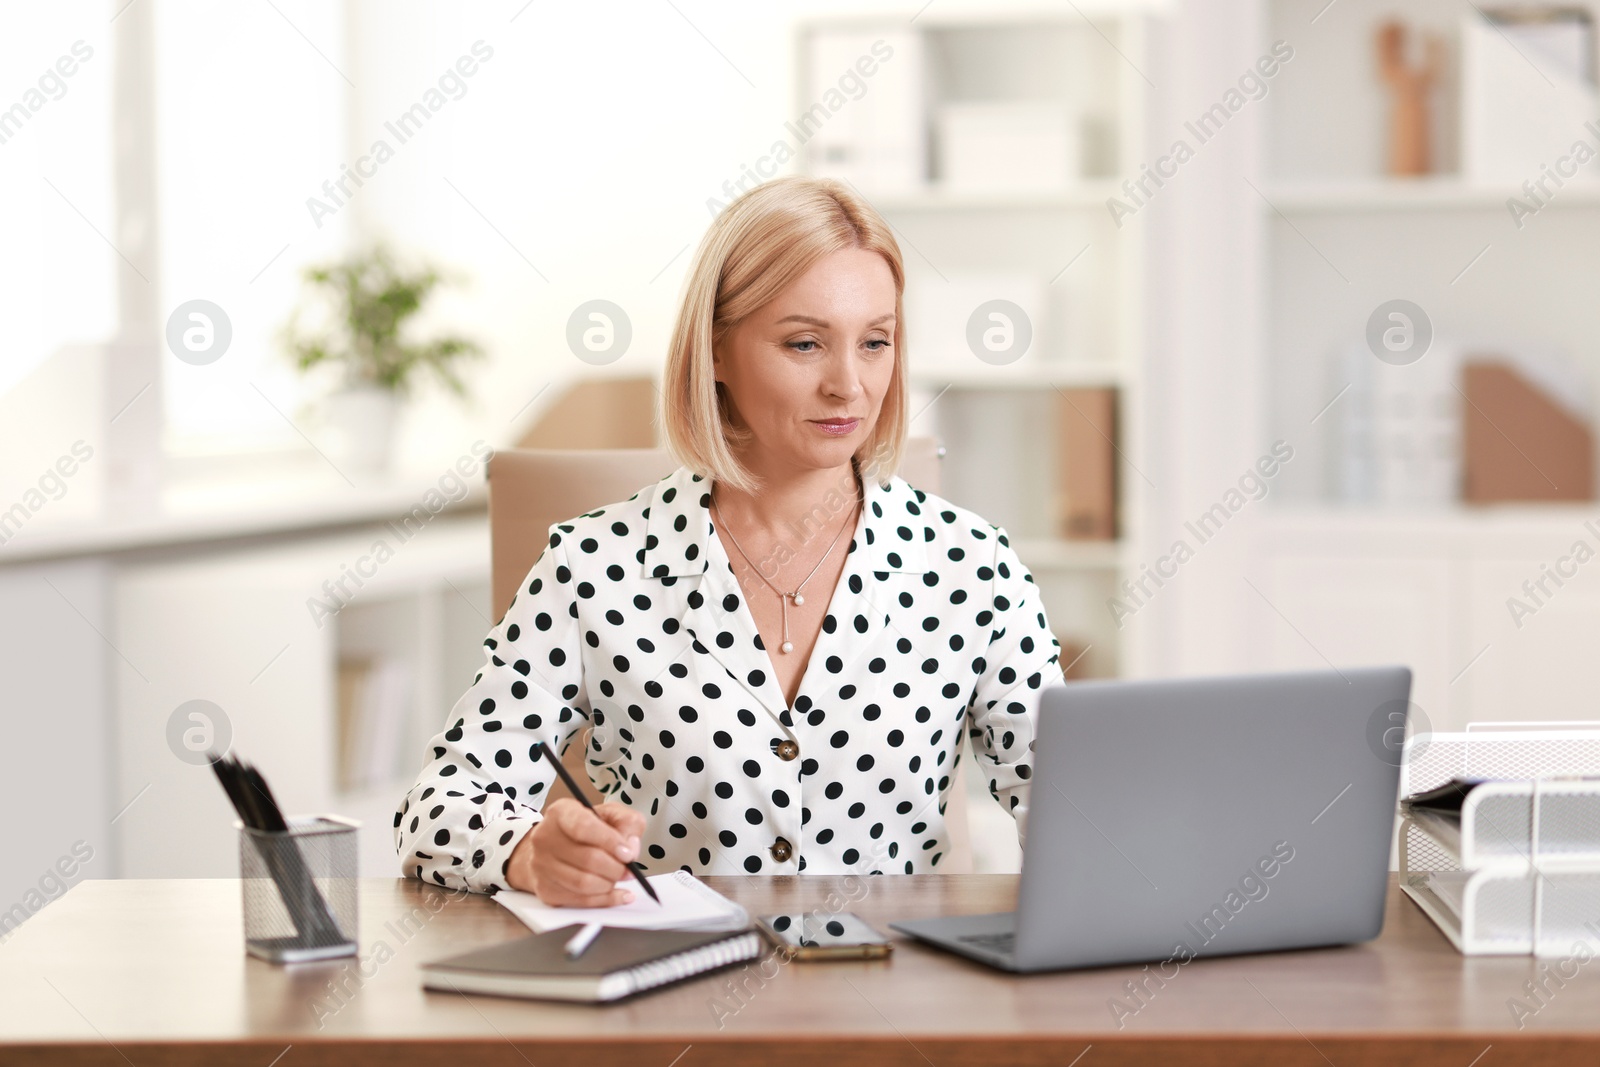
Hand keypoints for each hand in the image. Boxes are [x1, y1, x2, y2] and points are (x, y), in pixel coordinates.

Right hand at [506, 798, 646, 906]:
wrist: (553, 846)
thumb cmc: (585, 828)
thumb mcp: (611, 814)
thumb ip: (628, 823)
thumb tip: (630, 849)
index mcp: (561, 813)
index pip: (584, 827)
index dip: (609, 842)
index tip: (627, 853)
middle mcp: (545, 837)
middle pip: (587, 859)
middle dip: (616, 868)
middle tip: (629, 869)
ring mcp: (542, 865)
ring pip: (583, 884)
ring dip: (609, 884)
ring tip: (619, 878)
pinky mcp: (545, 889)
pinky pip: (580, 901)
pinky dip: (605, 900)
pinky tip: (617, 894)